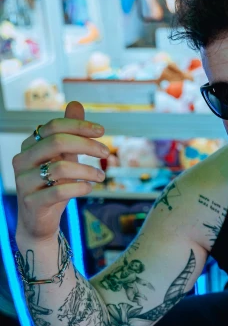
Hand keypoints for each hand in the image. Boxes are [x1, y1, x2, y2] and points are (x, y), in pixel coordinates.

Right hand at [13, 101, 108, 242]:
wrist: (39, 222)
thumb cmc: (53, 186)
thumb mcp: (63, 158)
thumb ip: (69, 134)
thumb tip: (76, 104)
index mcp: (29, 145)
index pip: (53, 126)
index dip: (79, 126)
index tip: (102, 131)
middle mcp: (22, 160)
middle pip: (56, 142)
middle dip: (86, 145)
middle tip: (106, 152)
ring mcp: (24, 182)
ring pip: (60, 168)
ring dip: (87, 170)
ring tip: (101, 176)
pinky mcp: (31, 202)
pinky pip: (59, 191)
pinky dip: (79, 187)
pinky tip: (89, 188)